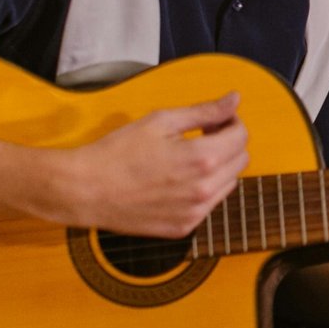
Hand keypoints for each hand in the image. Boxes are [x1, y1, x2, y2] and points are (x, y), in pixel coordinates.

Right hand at [48, 93, 248, 235]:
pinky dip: (203, 189)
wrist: (87, 190)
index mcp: (203, 159)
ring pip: (229, 184)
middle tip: (201, 134)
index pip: (241, 136)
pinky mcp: (184, 227)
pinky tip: (177, 179)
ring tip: (187, 157)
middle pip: (241, 160)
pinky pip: (209, 205)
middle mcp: (205, 190)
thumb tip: (235, 99)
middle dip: (227, 143)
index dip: (230, 122)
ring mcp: (195, 213)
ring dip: (219, 167)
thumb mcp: (162, 121)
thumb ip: (204, 111)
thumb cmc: (119, 152)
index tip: (213, 119)